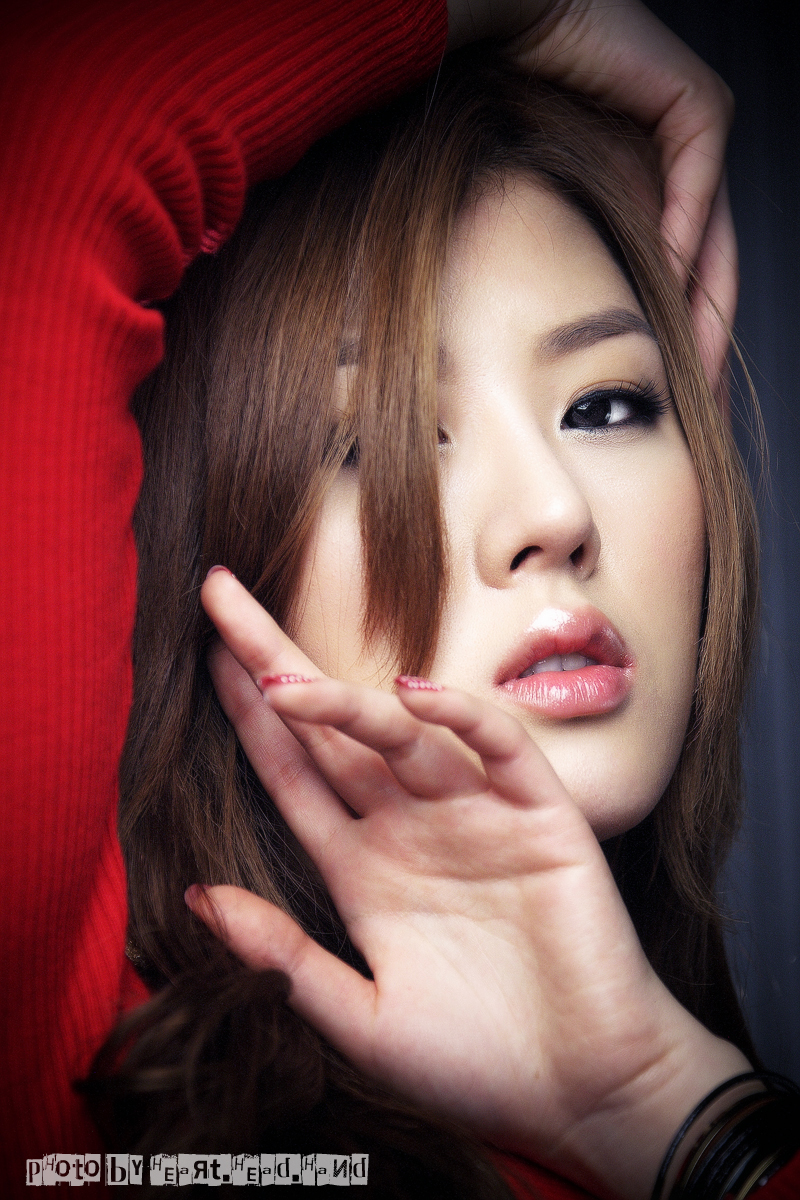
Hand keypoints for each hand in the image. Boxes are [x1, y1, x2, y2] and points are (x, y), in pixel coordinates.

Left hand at [197, 569, 748, 1199]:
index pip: (294, 772)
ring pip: (401, 733)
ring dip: (344, 702)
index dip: (249, 717)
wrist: (587, 1091)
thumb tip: (196, 896)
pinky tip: (414, 694)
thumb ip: (284, 957)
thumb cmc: (475, 1061)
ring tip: (281, 679)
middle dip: (274, 664)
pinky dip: (461, 716)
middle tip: (221, 595)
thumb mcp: (360, 1018)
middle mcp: (410, 826)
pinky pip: (497, 748)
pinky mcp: (541, 817)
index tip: (205, 658)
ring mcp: (474, 815)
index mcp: (362, 867)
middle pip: (331, 730)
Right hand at [448, 0, 736, 394]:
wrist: (486, 40)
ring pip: (715, 240)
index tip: (666, 420)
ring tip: (689, 369)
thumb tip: (535, 378)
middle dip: (703, 350)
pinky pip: (699, 178)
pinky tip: (666, 280)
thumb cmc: (486, 132)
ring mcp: (683, 143)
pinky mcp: (690, 105)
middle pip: (706, 278)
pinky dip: (686, 231)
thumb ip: (544, 290)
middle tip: (698, 418)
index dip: (671, 358)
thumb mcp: (524, 240)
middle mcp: (667, 184)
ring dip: (705, 306)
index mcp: (636, 215)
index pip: (671, 297)